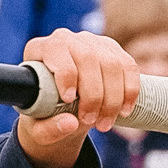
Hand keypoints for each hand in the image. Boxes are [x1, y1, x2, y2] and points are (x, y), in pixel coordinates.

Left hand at [16, 31, 143, 167]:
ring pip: (111, 64)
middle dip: (92, 94)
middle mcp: (66, 39)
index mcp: (39, 49)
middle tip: (89, 121)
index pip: (56, 50)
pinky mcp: (113, 50)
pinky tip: (124, 111)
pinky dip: (130, 91)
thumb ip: (48, 129)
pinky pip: (128, 67)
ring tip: (104, 123)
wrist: (59, 109)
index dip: (65, 74)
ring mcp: (92, 42)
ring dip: (112, 98)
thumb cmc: (44, 115)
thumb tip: (70, 124)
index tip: (68, 99)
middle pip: (87, 58)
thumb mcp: (37, 128)